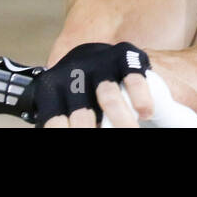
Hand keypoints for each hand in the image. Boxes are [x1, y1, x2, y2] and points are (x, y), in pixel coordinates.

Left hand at [33, 42, 154, 127]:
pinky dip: (140, 97)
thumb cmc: (76, 93)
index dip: (69, 134)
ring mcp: (99, 63)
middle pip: (82, 115)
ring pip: (109, 97)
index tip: (76, 141)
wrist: (93, 54)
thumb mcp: (63, 106)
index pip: (56, 123)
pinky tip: (146, 112)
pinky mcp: (123, 55)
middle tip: (110, 139)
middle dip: (89, 131)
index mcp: (51, 90)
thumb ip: (64, 121)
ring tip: (131, 132)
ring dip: (121, 122)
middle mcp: (72, 74)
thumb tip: (68, 129)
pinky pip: (132, 77)